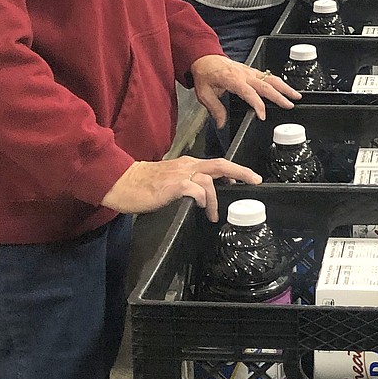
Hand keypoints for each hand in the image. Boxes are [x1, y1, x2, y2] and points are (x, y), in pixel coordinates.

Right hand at [100, 155, 262, 223]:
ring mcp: (180, 174)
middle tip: (255, 180)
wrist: (122, 182)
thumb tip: (202, 195)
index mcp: (187, 164)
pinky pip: (195, 189)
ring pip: (209, 181)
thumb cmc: (143, 184)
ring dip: (215, 200)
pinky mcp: (172, 186)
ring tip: (212, 214)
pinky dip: (202, 198)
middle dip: (241, 172)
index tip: (248, 178)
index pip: (217, 163)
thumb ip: (187, 183)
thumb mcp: (170, 179)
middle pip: (220, 164)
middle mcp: (187, 165)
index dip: (235, 170)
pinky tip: (200, 206)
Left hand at [190, 54, 299, 129]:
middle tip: (290, 105)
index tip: (263, 115)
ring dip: (285, 87)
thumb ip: (215, 109)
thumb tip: (221, 123)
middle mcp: (244, 75)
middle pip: (266, 85)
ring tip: (296, 95)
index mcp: (233, 80)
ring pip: (271, 79)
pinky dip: (279, 82)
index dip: (258, 105)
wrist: (205, 58)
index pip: (249, 94)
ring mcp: (250, 71)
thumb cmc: (205, 74)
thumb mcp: (204, 94)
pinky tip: (285, 88)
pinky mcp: (252, 70)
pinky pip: (268, 76)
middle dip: (280, 96)